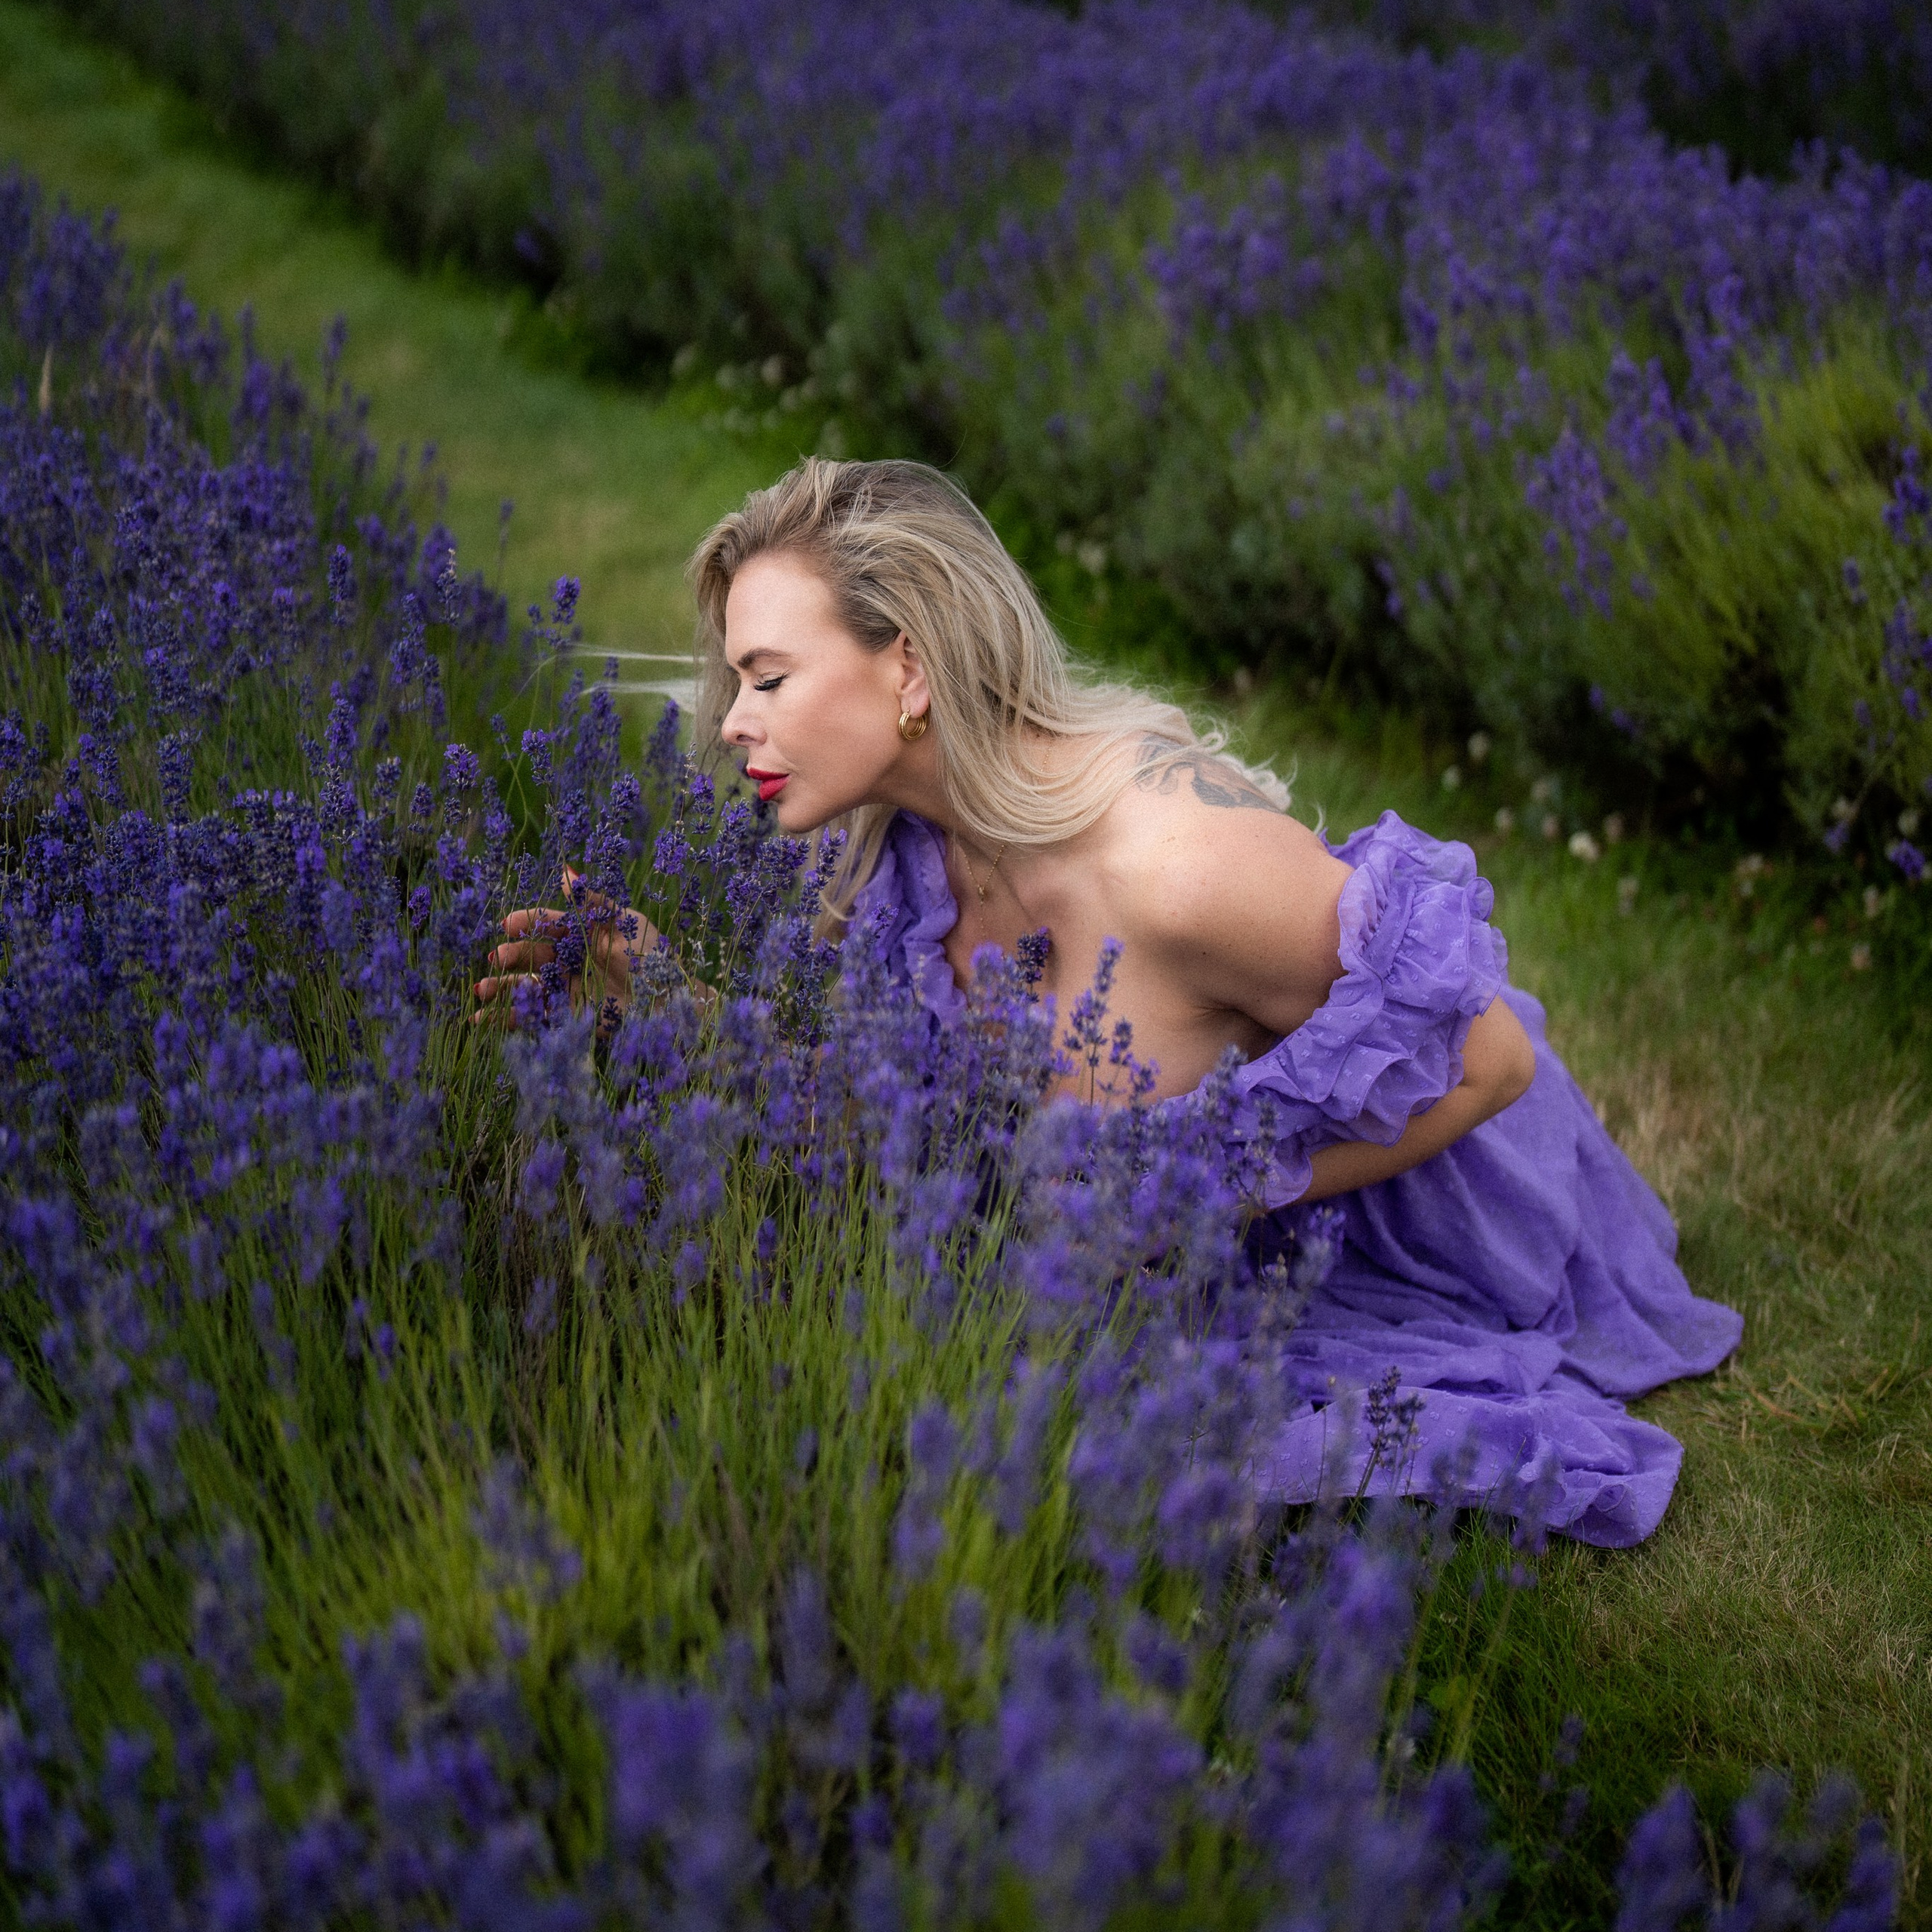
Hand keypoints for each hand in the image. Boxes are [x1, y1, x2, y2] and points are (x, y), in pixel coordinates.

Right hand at [472, 866, 659, 1027]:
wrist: (670, 1003)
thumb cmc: (652, 958)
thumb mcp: (625, 923)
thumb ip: (593, 901)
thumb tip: (566, 870)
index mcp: (583, 933)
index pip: (549, 924)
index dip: (528, 922)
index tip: (508, 923)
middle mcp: (571, 960)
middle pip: (533, 955)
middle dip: (512, 956)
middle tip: (497, 957)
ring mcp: (567, 989)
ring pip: (527, 985)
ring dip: (502, 987)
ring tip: (482, 990)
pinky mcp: (568, 1018)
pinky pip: (533, 1016)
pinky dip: (507, 1018)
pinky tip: (483, 1019)